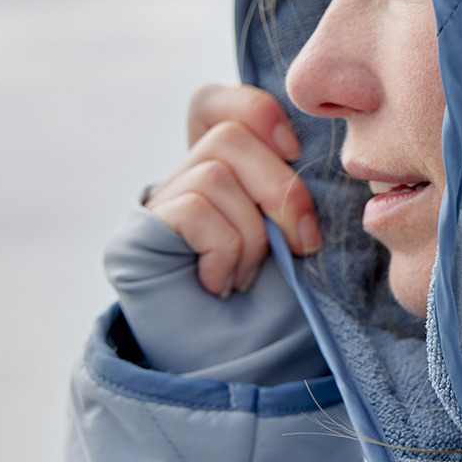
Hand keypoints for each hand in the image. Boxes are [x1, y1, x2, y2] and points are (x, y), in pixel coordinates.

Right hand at [144, 84, 320, 296]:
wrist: (238, 360)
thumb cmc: (277, 294)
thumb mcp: (295, 228)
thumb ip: (294, 183)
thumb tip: (323, 148)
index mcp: (222, 168)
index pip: (214, 101)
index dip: (256, 110)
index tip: (294, 149)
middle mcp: (182, 176)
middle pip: (231, 135)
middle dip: (281, 190)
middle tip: (302, 243)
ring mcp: (157, 205)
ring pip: (217, 172)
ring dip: (252, 232)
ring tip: (251, 273)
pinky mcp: (139, 235)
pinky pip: (195, 210)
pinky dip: (225, 250)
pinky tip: (222, 282)